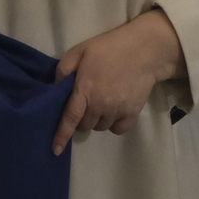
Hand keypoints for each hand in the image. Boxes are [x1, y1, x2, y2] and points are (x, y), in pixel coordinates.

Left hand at [51, 9, 185, 155]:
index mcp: (85, 90)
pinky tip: (114, 111)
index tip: (55, 150)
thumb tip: (56, 88)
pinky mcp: (133, 113)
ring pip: (100, 127)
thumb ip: (63, 70)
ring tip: (102, 102)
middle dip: (81, 118)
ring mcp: (118, 110)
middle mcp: (100, 105)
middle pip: (85, 125)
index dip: (61, 135)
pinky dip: (113, 125)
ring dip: (97, 120)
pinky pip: (118, 129)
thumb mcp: (79, 51)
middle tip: (85, 103)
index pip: (70, 118)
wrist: (142, 51)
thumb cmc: (108, 49)